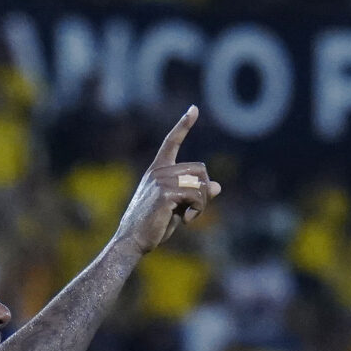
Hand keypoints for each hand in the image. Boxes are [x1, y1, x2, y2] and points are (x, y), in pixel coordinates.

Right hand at [114, 106, 221, 253]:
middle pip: (200, 169)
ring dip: (201, 203)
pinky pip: (197, 195)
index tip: (194, 109)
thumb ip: (196, 194)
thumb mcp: (178, 206)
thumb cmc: (154, 225)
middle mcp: (159, 171)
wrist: (132, 240)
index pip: (172, 142)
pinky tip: (187, 220)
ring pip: (201, 183)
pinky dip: (198, 210)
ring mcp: (161, 181)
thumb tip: (217, 185)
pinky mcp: (165, 193)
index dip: (183, 125)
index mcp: (158, 170)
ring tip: (188, 216)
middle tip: (193, 210)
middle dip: (203, 191)